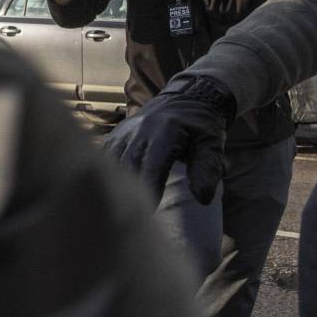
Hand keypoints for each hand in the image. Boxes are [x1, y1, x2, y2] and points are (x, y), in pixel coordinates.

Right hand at [102, 75, 235, 203]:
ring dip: (112, 185)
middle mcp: (139, 131)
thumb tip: (203, 199)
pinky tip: (104, 191)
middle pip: (127, 167)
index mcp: (164, 132)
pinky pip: (104, 157)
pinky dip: (104, 175)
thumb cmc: (200, 126)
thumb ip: (208, 168)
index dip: (149, 190)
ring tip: (113, 209)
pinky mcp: (115, 135)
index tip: (149, 214)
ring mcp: (123, 132)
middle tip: (129, 218)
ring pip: (111, 163)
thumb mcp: (212, 143)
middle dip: (128, 193)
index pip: (152, 167)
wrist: (186, 97)